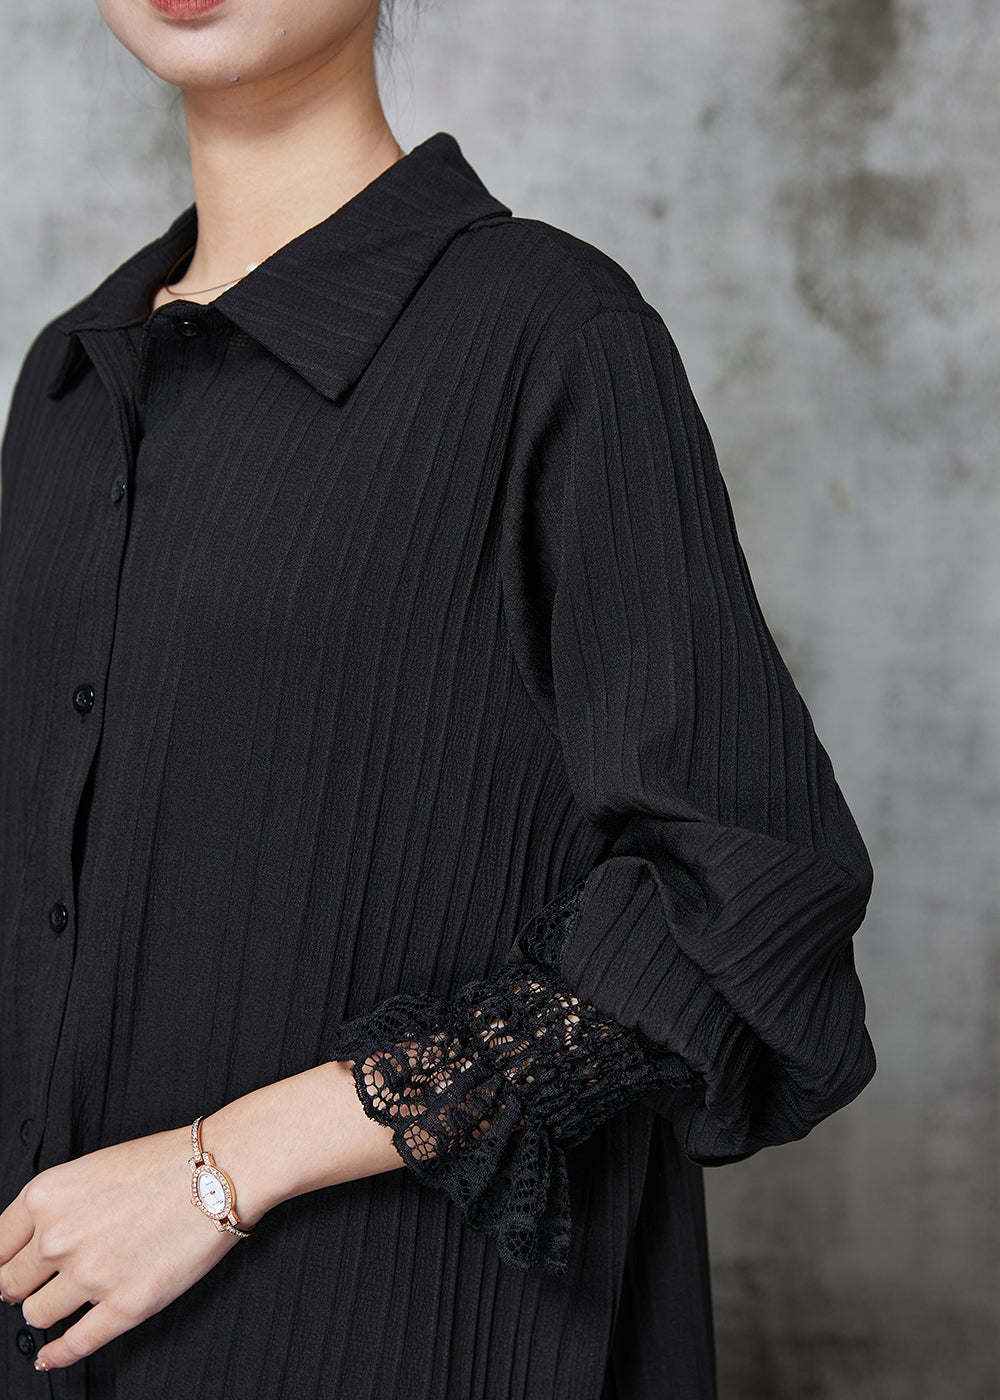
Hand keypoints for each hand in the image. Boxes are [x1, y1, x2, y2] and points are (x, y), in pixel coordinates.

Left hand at [0, 1125, 242, 1371]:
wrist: (220, 1171)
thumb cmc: (165, 1163)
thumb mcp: (91, 1169)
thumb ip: (54, 1208)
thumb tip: (31, 1246)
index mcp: (45, 1197)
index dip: (1, 1262)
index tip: (8, 1269)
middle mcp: (58, 1238)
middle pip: (8, 1285)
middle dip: (20, 1287)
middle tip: (33, 1286)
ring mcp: (89, 1275)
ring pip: (37, 1314)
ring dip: (47, 1310)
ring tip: (65, 1300)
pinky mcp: (124, 1306)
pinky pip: (75, 1343)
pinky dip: (58, 1354)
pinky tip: (51, 1356)